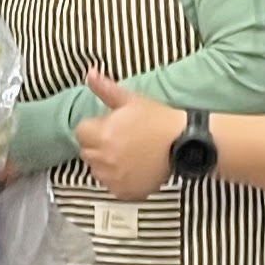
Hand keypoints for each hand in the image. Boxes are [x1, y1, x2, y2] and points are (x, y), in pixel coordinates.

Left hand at [72, 71, 187, 201]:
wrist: (183, 143)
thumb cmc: (157, 119)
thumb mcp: (131, 100)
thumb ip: (105, 89)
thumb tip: (89, 72)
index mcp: (102, 134)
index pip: (81, 133)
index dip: (94, 128)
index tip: (109, 127)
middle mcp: (104, 158)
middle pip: (87, 152)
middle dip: (98, 145)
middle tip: (120, 140)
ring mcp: (114, 178)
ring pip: (97, 171)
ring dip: (105, 164)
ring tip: (127, 155)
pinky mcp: (124, 192)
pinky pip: (111, 187)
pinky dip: (118, 180)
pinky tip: (133, 169)